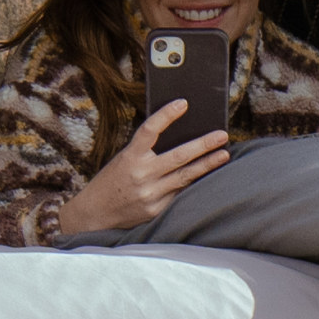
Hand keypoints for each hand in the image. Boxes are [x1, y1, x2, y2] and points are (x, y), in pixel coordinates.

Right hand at [56, 105, 230, 238]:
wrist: (94, 215)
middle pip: (179, 156)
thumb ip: (145, 152)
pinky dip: (195, 184)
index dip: (166, 115)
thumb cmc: (111, 183)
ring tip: (224, 155)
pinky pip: (181, 194)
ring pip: (186, 177)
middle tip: (222, 135)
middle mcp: (141, 175)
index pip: (149, 130)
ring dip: (207, 165)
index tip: (183, 103)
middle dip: (203, 145)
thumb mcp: (123, 161)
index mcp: (129, 157)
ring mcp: (150, 194)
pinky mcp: (157, 210)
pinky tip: (210, 178)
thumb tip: (179, 138)